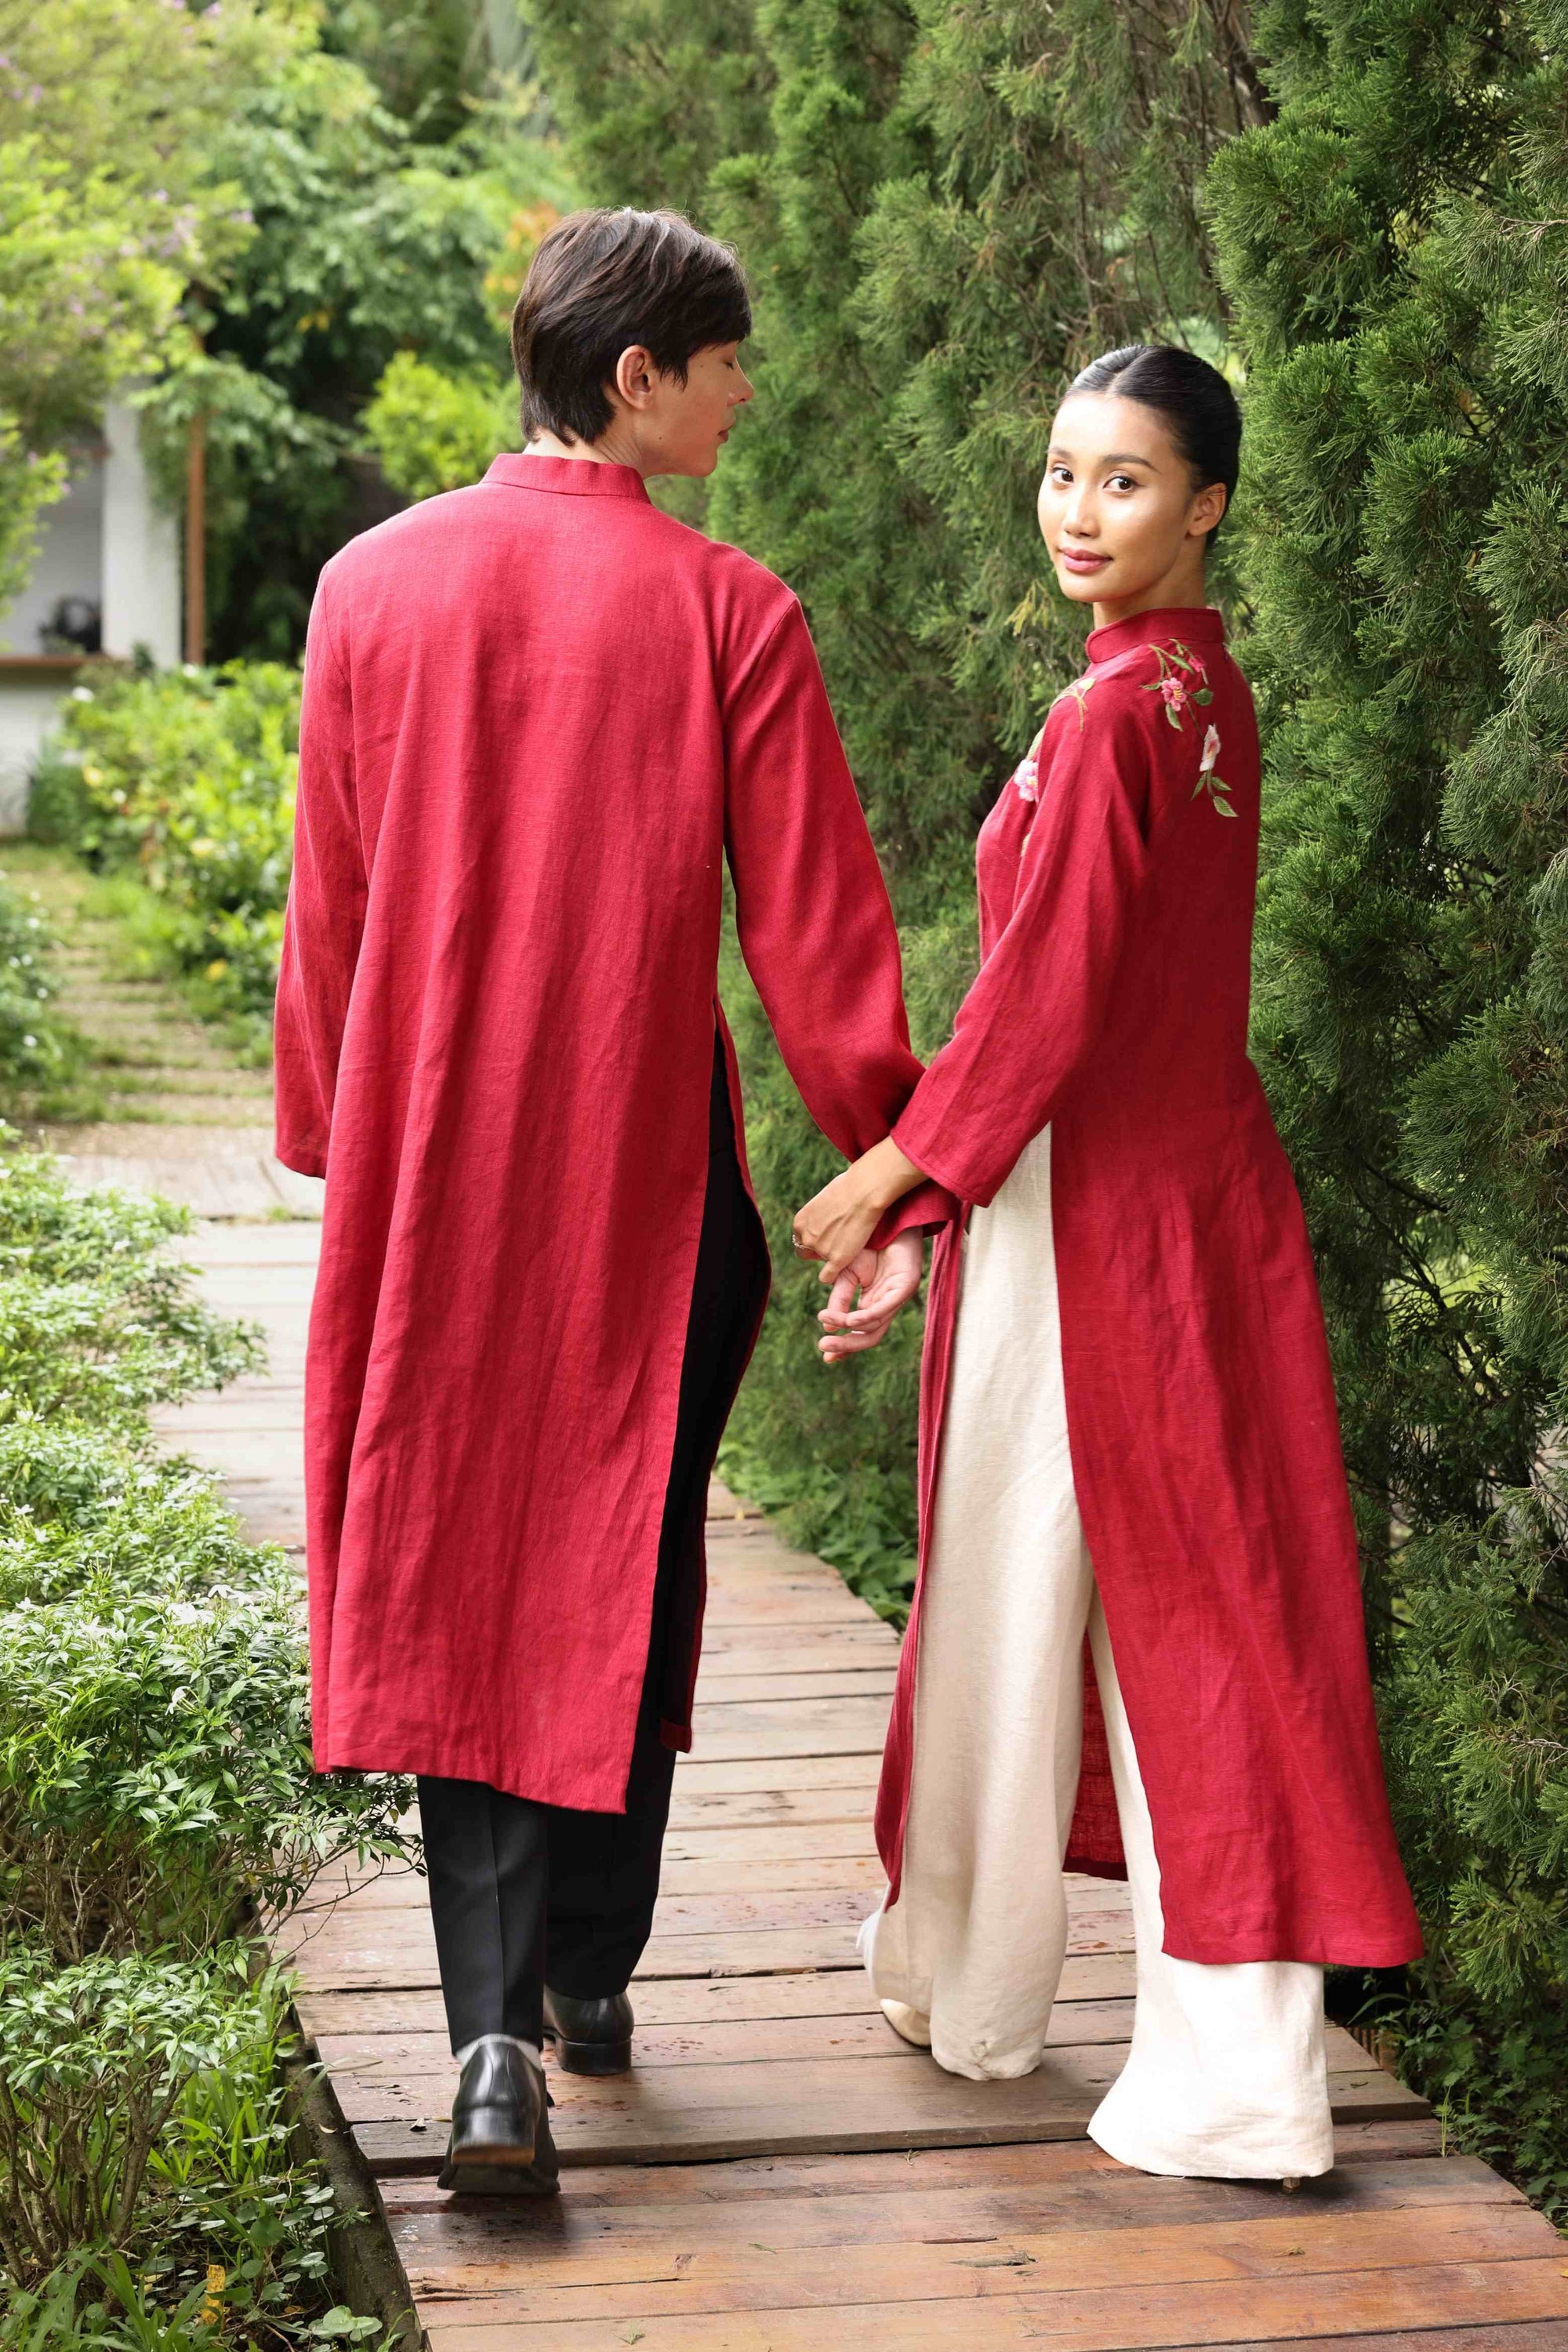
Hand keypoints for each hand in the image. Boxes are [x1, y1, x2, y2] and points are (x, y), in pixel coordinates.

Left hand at [792, 1136, 926, 1281]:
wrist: (864, 1191)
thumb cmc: (850, 1187)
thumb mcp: (825, 1198)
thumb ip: (820, 1213)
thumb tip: (827, 1216)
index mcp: (800, 1222)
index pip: (800, 1239)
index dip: (814, 1240)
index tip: (827, 1236)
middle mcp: (806, 1237)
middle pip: (806, 1253)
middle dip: (819, 1251)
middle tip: (837, 1242)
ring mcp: (820, 1250)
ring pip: (822, 1262)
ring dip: (832, 1256)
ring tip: (849, 1243)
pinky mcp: (836, 1259)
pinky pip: (827, 1276)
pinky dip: (832, 1275)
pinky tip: (841, 1267)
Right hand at [816, 1232, 923, 1363]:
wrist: (886, 1217)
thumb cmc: (869, 1243)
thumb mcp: (846, 1274)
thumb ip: (839, 1299)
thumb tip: (827, 1324)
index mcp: (873, 1303)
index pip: (860, 1333)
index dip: (845, 1347)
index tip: (826, 1358)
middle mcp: (886, 1304)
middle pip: (869, 1336)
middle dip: (846, 1346)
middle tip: (824, 1348)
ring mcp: (898, 1296)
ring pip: (876, 1326)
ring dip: (850, 1329)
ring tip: (829, 1325)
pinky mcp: (907, 1285)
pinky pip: (886, 1308)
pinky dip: (868, 1317)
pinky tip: (851, 1321)